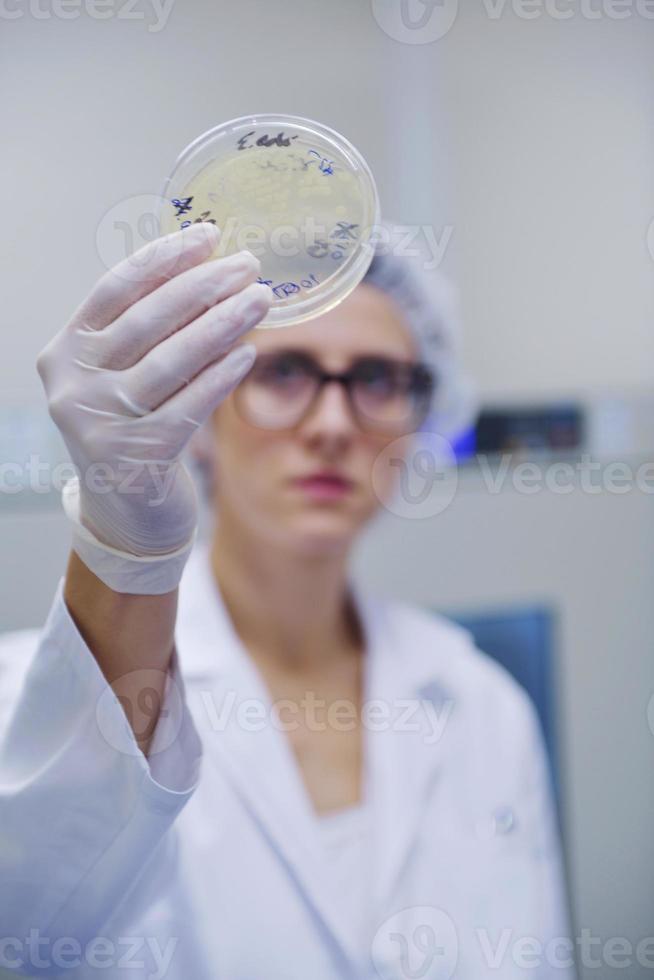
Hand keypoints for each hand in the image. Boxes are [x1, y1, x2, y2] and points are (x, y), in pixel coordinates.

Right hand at [37, 223, 270, 557]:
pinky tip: (248, 354)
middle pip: (146, 320)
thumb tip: (211, 272)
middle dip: (204, 286)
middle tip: (249, 266)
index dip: (163, 259)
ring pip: (171, 361)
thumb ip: (149, 331)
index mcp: (66, 352)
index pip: (114, 289)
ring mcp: (100, 424)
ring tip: (260, 301)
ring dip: (222, 324)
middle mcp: (73, 385)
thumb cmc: (134, 428)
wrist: (126, 512)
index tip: (208, 236)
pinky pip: (189, 405)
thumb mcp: (126, 375)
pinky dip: (221, 376)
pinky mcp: (136, 457)